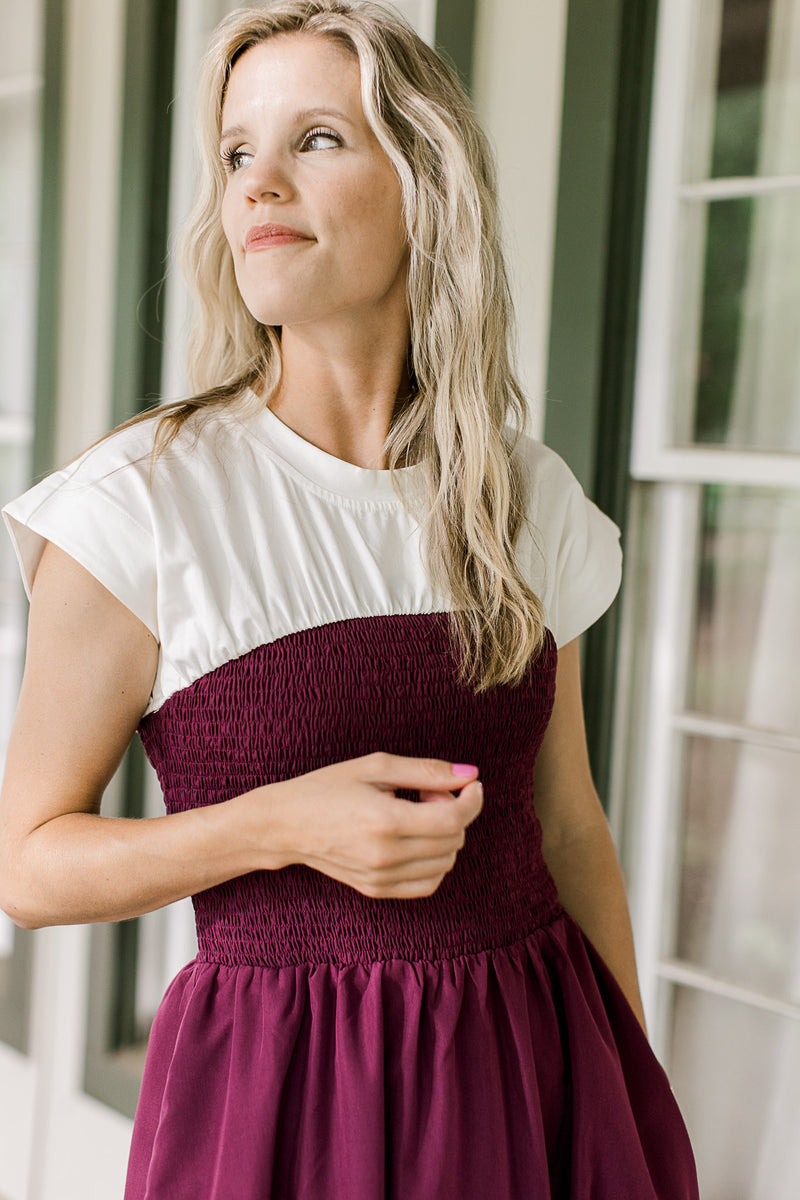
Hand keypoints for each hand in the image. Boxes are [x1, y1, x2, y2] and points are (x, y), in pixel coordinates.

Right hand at [265, 752, 482, 898]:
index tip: (470, 783)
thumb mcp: (376, 767)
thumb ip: (426, 771)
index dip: (472, 799)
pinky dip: (434, 862)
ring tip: (416, 814)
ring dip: (445, 837)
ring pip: (446, 863)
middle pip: (454, 841)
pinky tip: (415, 839)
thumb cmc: (327, 787)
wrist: (285, 824)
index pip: (453, 820)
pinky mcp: (376, 890)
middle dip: (455, 812)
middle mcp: (386, 855)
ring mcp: (381, 877)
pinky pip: (427, 883)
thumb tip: (470, 773)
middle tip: (428, 793)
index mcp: (386, 820)